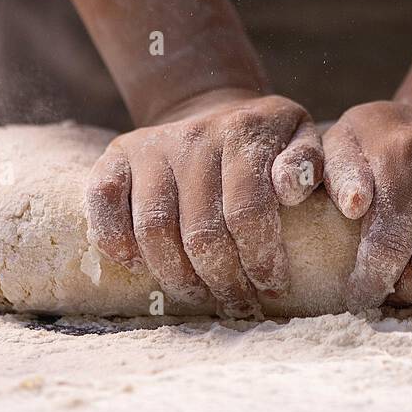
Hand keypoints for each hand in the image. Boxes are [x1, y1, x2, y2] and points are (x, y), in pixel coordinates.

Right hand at [86, 89, 322, 316]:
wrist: (210, 106)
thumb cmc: (263, 138)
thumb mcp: (301, 135)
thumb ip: (309, 162)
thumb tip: (291, 190)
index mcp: (243, 132)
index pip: (248, 211)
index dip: (260, 259)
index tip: (272, 287)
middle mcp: (193, 137)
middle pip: (201, 231)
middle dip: (223, 281)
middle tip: (237, 304)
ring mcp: (149, 145)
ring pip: (154, 229)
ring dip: (176, 277)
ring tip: (199, 297)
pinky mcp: (116, 155)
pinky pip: (103, 203)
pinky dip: (116, 243)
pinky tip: (140, 268)